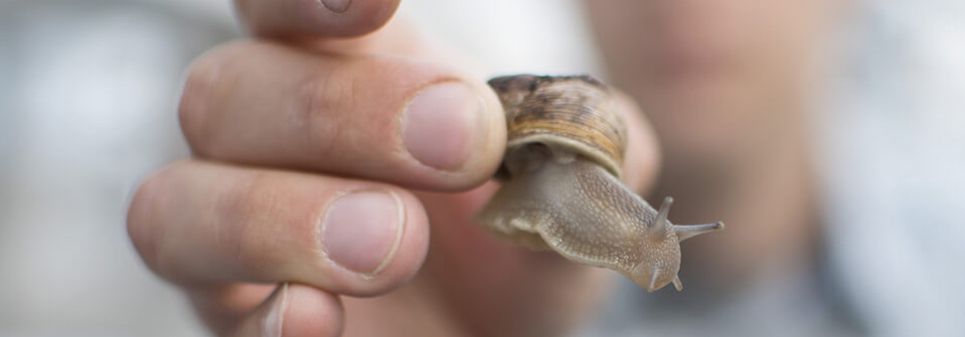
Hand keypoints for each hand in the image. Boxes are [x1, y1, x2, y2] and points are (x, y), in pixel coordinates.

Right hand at [126, 1, 659, 335]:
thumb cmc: (521, 243)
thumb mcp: (570, 191)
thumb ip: (580, 151)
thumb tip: (594, 126)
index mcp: (346, 70)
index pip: (281, 4)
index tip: (378, 3)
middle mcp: (269, 139)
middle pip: (230, 89)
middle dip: (345, 112)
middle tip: (463, 144)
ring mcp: (241, 232)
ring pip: (180, 201)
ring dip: (286, 216)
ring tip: (395, 243)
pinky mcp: (242, 319)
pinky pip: (212, 306)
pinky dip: (268, 314)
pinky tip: (323, 319)